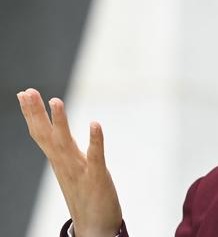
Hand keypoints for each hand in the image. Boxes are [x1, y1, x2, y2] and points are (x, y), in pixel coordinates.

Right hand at [17, 88, 121, 236]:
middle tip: (27, 91)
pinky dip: (95, 140)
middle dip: (36, 113)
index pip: (41, 134)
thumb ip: (66, 153)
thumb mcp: (72, 171)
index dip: (32, 114)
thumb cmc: (86, 197)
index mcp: (59, 160)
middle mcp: (65, 163)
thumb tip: (57, 137)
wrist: (95, 229)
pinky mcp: (97, 177)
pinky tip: (95, 123)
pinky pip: (96, 156)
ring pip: (66, 143)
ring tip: (55, 100)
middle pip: (47, 135)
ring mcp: (80, 170)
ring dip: (61, 122)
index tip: (23, 93)